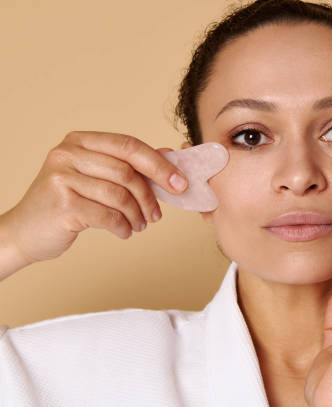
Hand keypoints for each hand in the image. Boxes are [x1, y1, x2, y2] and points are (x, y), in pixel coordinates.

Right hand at [3, 131, 187, 267]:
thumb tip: (170, 156)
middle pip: (127, 171)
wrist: (24, 232)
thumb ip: (128, 166)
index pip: (129, 145)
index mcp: (79, 140)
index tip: (180, 183)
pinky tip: (124, 231)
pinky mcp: (62, 204)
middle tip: (158, 214)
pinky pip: (108, 216)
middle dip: (150, 195)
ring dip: (136, 215)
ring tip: (139, 225)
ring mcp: (62, 178)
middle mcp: (67, 153)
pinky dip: (122, 227)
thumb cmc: (67, 203)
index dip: (159, 164)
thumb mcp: (95, 177)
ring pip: (119, 195)